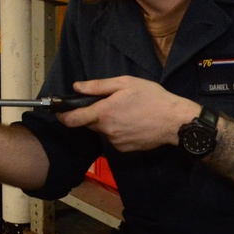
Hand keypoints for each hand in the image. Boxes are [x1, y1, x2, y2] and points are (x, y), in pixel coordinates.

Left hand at [57, 76, 200, 152]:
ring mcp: (115, 142)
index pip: (73, 119)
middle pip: (88, 123)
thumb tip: (76, 87)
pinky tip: (132, 122)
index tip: (58, 112)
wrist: (175, 121)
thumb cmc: (152, 98)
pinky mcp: (124, 149)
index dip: (62, 116)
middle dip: (92, 114)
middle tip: (109, 103)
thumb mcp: (125, 83)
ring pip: (102, 130)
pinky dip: (117, 131)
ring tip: (126, 111)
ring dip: (106, 122)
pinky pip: (114, 138)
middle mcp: (106, 130)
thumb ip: (98, 86)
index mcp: (104, 113)